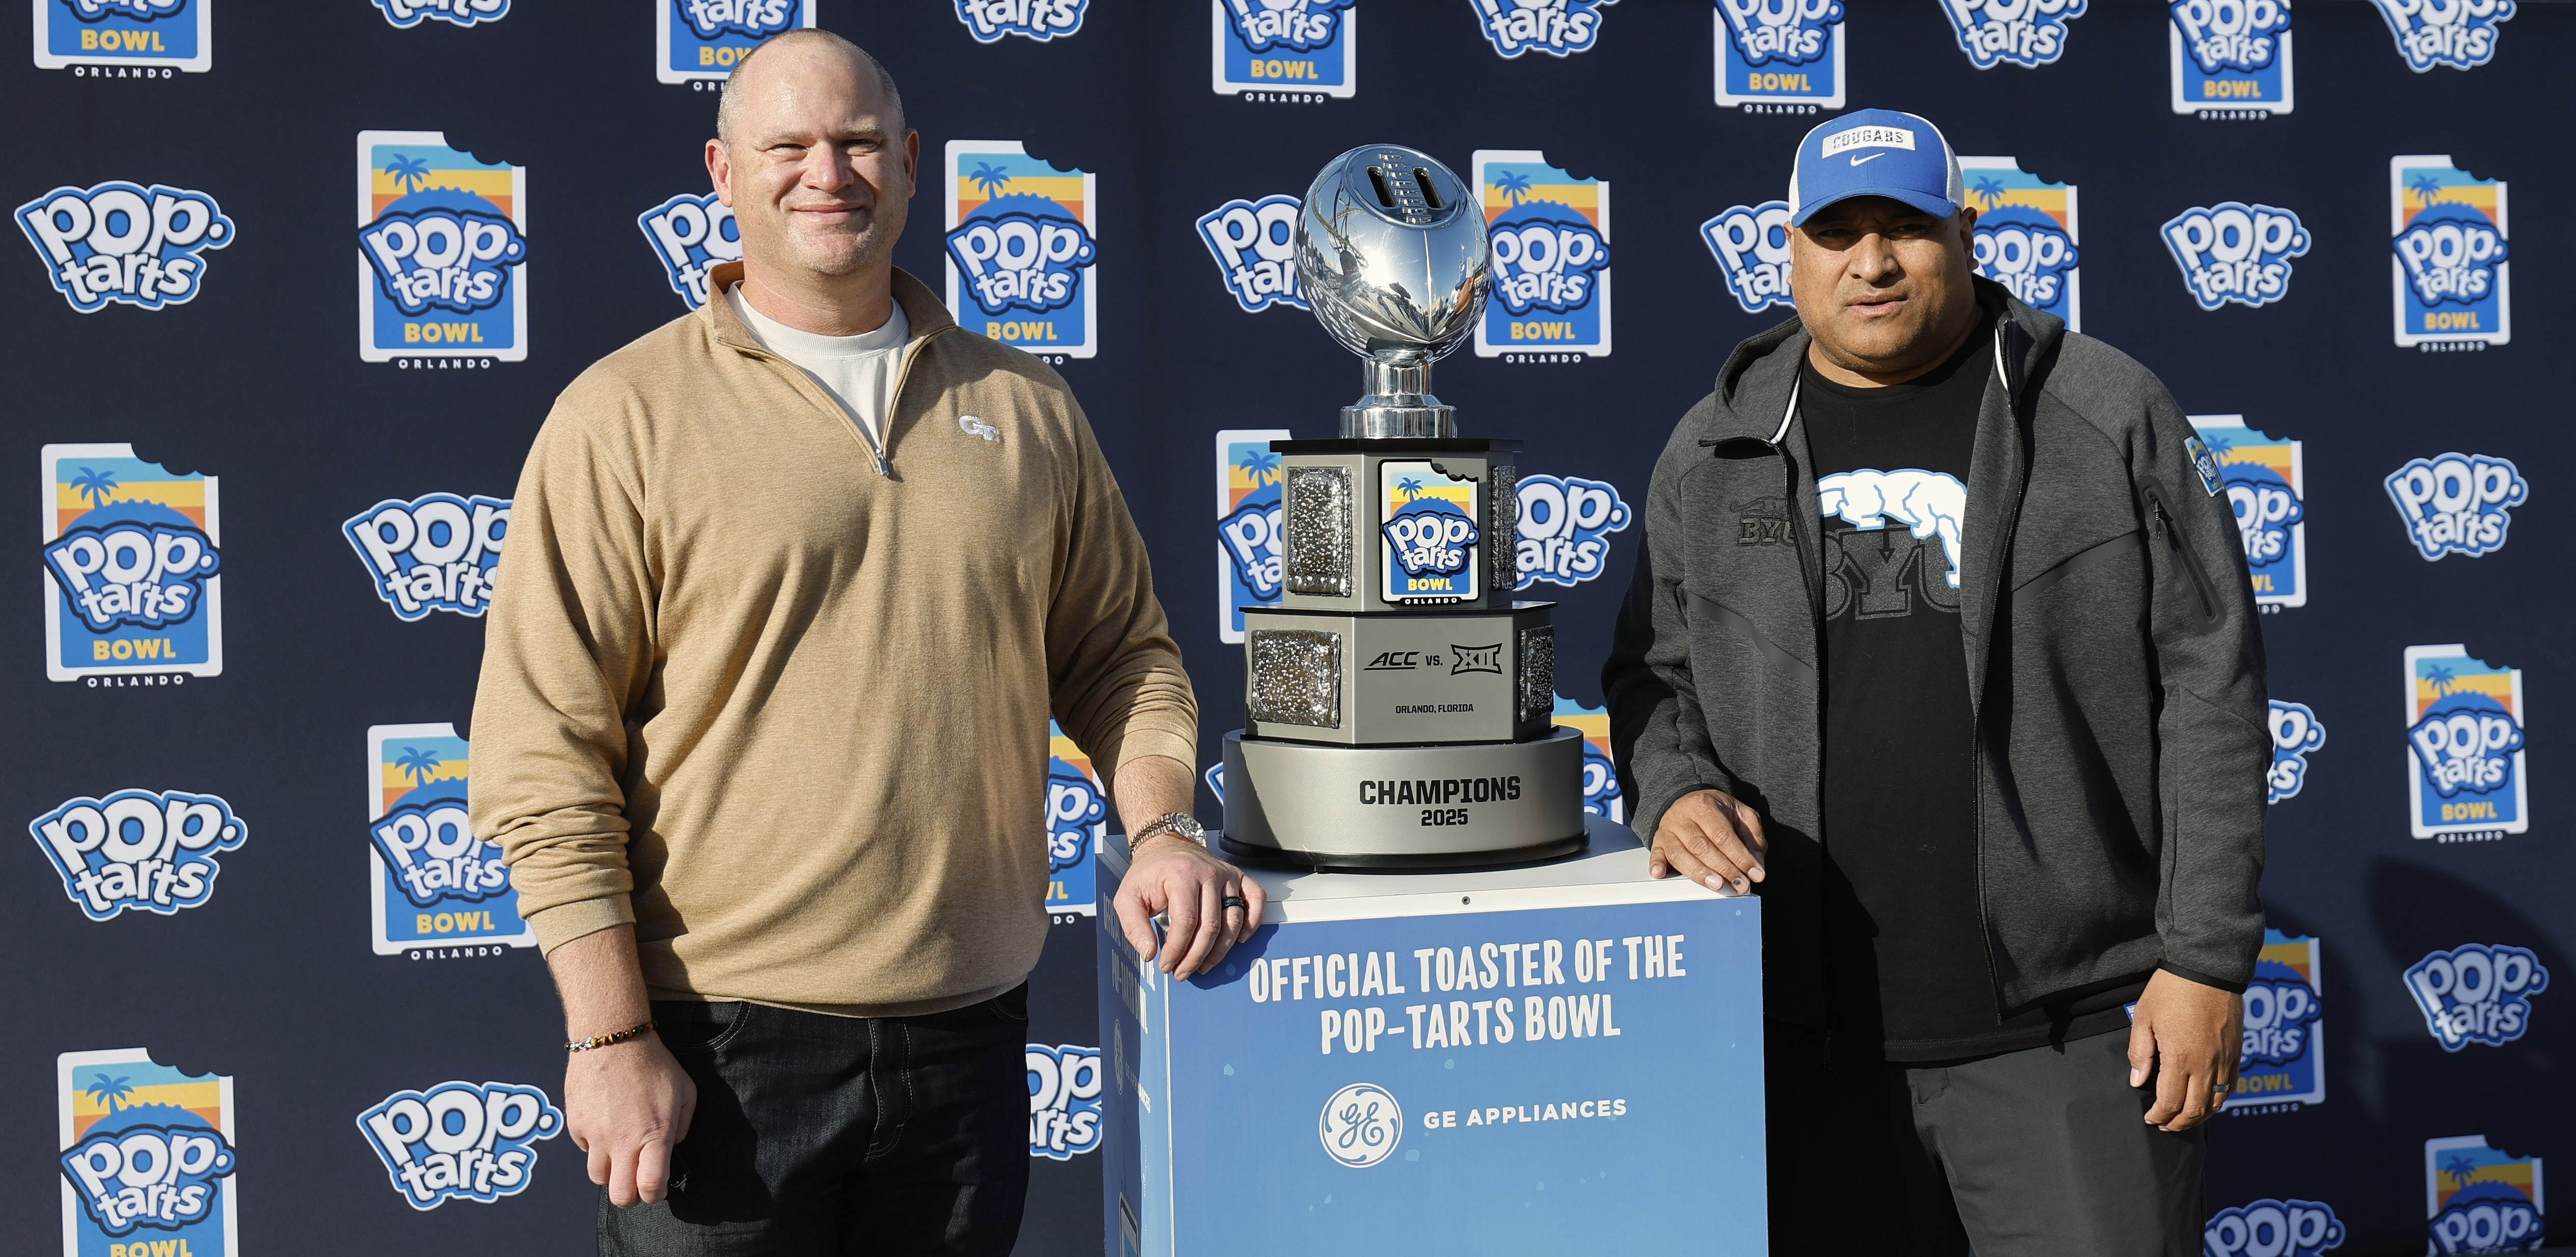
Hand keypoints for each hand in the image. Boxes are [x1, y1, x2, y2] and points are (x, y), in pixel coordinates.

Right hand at [566, 1032, 696, 1207]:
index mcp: (654, 1134)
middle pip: (619, 1196)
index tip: (658, 1189)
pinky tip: (604, 1123)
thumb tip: (670, 1146)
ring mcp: (595, 1135)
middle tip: (635, 1183)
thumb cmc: (654, 1063)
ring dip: (610, 1172)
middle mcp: (622, 1141)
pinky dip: (594, 1145)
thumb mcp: (685, 1091)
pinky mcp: (575, 1124)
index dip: (655, 1195)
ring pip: (598, 1177)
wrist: (613, 1038)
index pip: (651, 1186)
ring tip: (620, 1153)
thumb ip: (682, 1125)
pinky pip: (584, 1149)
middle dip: (630, 1196)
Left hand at [1114, 835, 1264, 978]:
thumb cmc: (1149, 873)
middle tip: (1183, 972)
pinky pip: (1256, 900)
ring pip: (1233, 920)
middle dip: (1196, 956)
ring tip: (1204, 965)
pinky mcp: (1238, 877)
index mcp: (1181, 876)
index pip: (1186, 922)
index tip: (1167, 965)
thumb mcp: (1127, 897)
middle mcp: (1209, 874)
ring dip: (1220, 950)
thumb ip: (1134, 926)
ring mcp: (1227, 875)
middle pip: (1211, 926)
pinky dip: (1253, 922)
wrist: (1166, 846)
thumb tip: (1149, 953)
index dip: (1177, 950)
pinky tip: (1239, 939)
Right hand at [1648, 788, 1766, 893]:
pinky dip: (1657, 865)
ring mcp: (1667, 829)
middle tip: (1740, 885)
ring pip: (1680, 854)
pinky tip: (1660, 874)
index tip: (1755, 874)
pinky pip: (1655, 854)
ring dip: (1699, 873)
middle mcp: (1683, 816)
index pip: (1723, 836)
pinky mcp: (1658, 841)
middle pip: (1701, 847)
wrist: (1691, 800)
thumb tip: (1757, 864)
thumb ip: (1752, 837)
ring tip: (1717, 885)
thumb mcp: (1741, 815)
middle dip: (1723, 869)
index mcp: (1705, 805)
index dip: (1740, 857)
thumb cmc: (1718, 811)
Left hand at [2127, 968, 2242, 1131]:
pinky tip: (2208, 1102)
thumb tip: (2138, 1081)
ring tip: (2184, 1120)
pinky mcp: (2236, 1052)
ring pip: (2216, 1102)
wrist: (2208, 967)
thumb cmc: (2171, 989)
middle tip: (2165, 1126)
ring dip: (2200, 1117)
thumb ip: (2140, 1052)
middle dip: (2179, 1123)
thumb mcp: (2144, 1018)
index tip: (2150, 1118)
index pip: (2171, 1101)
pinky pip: (2232, 1086)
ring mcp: (2225, 1059)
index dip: (2159, 1115)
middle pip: (2196, 1109)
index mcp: (2180, 1057)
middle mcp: (2206, 1063)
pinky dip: (2219, 1100)